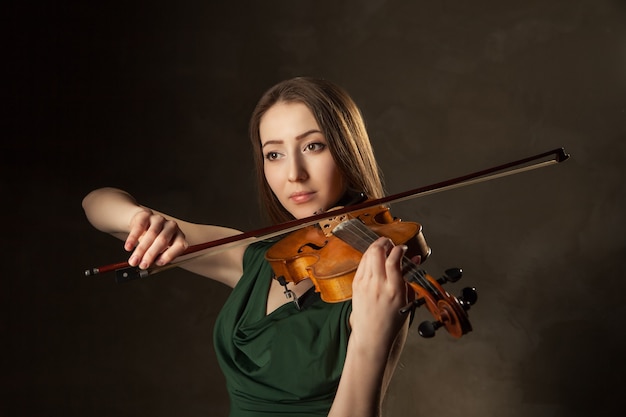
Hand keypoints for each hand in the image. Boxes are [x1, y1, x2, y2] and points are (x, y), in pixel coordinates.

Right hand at [125, 209, 188, 268]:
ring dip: (141, 249)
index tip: (158, 263)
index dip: (170, 255)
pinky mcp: (147, 215)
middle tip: (143, 265)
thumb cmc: (154, 241)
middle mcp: (172, 227)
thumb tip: (149, 266)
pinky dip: (133, 238)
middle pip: (163, 240)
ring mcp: (160, 219)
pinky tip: (128, 247)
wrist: (142, 224)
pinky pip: (140, 227)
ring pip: (151, 234)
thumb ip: (157, 257)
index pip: (179, 245)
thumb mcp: (159, 250)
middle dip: (151, 254)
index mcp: (178, 237)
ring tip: (134, 260)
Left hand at [350, 237, 409, 356]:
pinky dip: (368, 256)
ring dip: (376, 247)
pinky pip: (362, 263)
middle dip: (385, 242)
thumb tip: (414, 259)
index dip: (399, 249)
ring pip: (368, 255)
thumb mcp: (407, 300)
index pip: (394, 260)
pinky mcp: (356, 284)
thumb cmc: (391, 321)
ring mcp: (365, 284)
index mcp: (394, 289)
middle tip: (391, 244)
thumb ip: (410, 277)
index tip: (403, 248)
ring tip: (383, 249)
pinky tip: (374, 259)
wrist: (372, 334)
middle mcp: (378, 285)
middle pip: (378, 252)